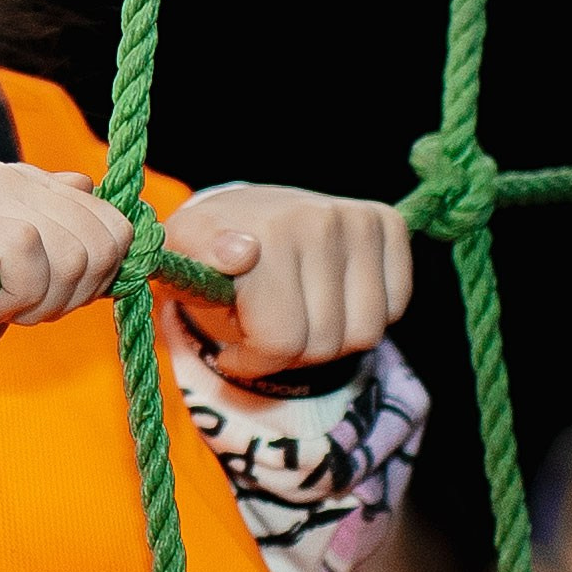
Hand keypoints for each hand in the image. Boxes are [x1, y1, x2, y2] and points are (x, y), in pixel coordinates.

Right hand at [0, 165, 134, 383]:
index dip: (102, 274)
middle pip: (97, 243)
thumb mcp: (42, 266)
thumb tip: (109, 208)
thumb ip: (72, 231)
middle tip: (32, 306)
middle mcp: (5, 177)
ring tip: (10, 306)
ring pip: (70, 255)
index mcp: (28, 179)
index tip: (60, 293)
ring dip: (45, 303)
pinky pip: (29, 263)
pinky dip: (19, 300)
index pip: (113, 222)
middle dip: (73, 293)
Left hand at [167, 181, 411, 382]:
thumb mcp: (178, 268)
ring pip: (362, 334)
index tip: (232, 350)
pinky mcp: (385, 223)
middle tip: (262, 328)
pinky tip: (330, 296)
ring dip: (327, 340)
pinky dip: (362, 317)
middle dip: (286, 353)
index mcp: (254, 233)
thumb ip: (188, 264)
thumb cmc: (207, 256)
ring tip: (294, 312)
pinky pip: (394, 308)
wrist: (241, 214)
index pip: (279, 338)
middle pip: (320, 346)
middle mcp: (310, 219)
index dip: (255, 356)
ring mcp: (352, 220)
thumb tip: (238, 253)